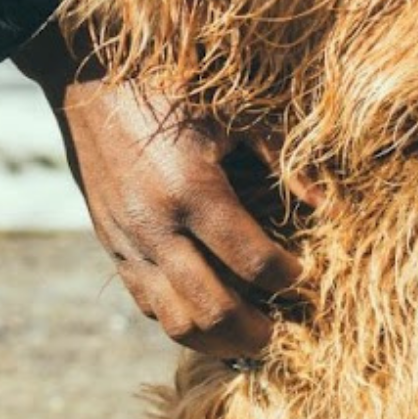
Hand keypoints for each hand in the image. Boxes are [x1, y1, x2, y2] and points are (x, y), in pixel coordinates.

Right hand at [14, 25, 303, 357]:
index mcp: (192, 190)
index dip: (289, 277)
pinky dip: (179, 317)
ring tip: (247, 335)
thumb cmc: (170, 88)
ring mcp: (127, 242)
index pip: (254, 263)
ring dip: (215, 339)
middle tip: (283, 330)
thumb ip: (284, 161)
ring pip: (173, 321)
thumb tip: (329, 205)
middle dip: (255, 331)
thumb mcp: (234, 114)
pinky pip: (145, 302)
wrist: (88, 79)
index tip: (304, 272)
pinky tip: (206, 311)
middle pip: (213, 311)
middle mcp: (155, 227)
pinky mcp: (109, 245)